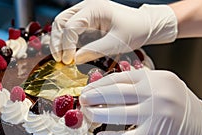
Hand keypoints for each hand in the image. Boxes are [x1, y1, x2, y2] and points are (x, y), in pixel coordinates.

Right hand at [50, 0, 177, 63]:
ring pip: (62, 24)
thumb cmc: (134, 30)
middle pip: (61, 21)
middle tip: (60, 59)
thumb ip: (94, 51)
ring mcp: (85, 12)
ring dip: (58, 41)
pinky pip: (68, 28)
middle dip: (57, 41)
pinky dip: (65, 40)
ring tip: (61, 58)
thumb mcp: (116, 43)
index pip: (71, 25)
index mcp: (95, 7)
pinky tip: (67, 52)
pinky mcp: (85, 20)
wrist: (144, 25)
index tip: (68, 61)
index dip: (66, 44)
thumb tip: (74, 60)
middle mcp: (87, 6)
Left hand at [79, 70, 201, 134]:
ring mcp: (155, 113)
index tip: (88, 89)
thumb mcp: (165, 86)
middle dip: (94, 96)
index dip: (100, 84)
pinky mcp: (155, 134)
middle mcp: (156, 93)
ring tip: (88, 114)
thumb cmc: (182, 108)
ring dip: (98, 114)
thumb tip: (111, 84)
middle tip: (83, 100)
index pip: (120, 78)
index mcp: (156, 78)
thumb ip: (142, 82)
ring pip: (117, 113)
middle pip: (115, 93)